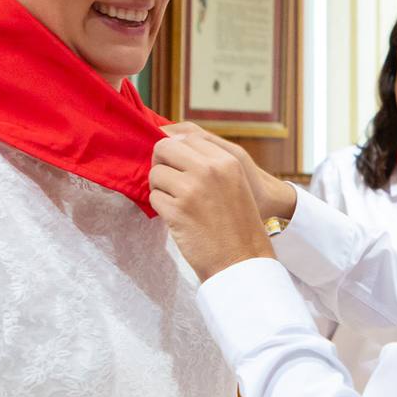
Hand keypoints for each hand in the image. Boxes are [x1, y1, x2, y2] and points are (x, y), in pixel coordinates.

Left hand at [162, 122, 297, 221]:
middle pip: (164, 147)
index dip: (176, 150)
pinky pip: (154, 198)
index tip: (177, 164)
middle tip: (169, 181)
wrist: (242, 260)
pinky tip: (179, 219)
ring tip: (178, 204)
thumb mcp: (234, 183)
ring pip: (155, 173)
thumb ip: (209, 162)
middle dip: (161, 163)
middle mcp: (209, 170)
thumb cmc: (237, 224)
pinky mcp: (177, 211)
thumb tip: (169, 141)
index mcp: (226, 161)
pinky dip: (162, 209)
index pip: (187, 137)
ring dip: (161, 189)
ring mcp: (191, 190)